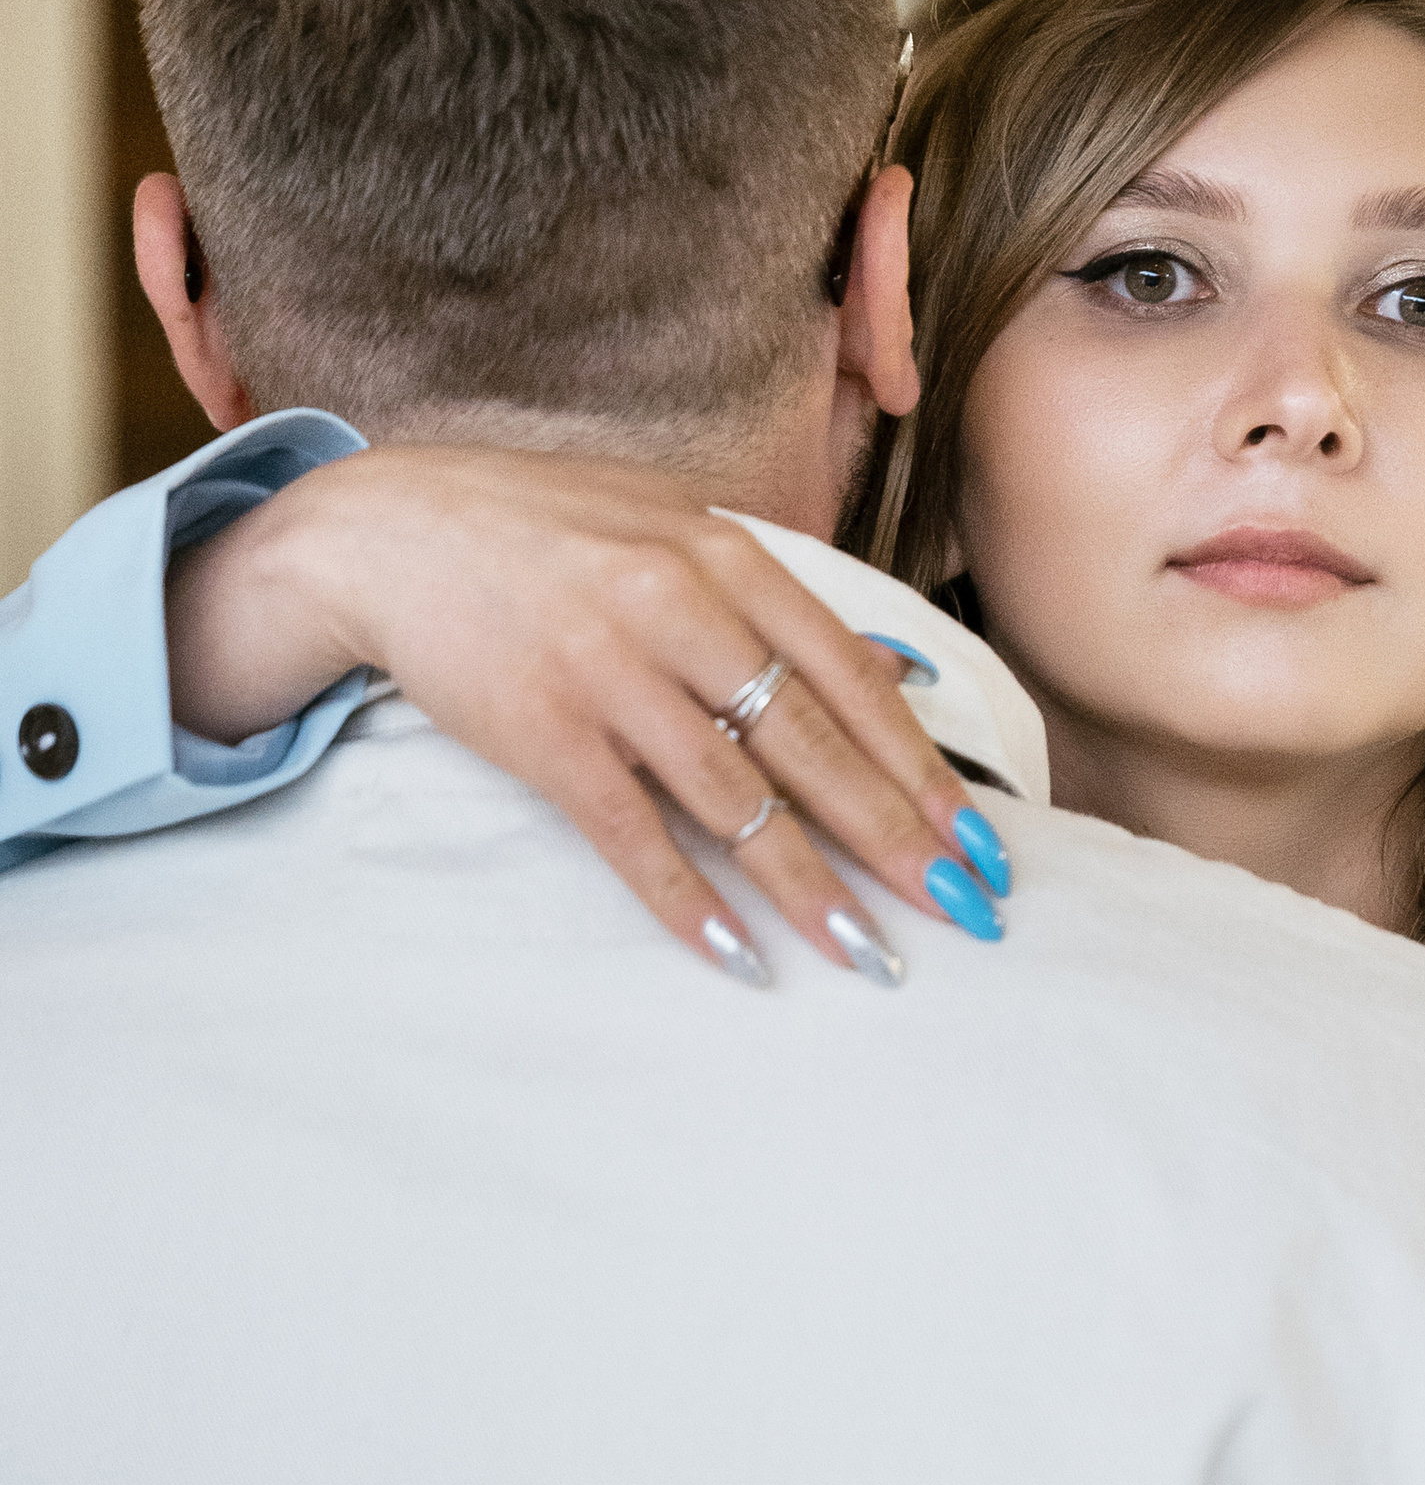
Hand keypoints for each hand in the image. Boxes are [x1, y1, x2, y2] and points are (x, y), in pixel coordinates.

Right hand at [164, 447, 1006, 978]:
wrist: (387, 531)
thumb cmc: (545, 531)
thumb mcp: (670, 526)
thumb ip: (776, 600)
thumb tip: (894, 676)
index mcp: (723, 556)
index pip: (851, 678)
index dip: (920, 766)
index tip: (977, 837)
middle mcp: (677, 609)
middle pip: (812, 746)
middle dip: (897, 839)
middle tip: (962, 911)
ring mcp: (609, 673)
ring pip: (736, 801)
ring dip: (809, 889)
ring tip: (870, 955)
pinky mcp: (544, 733)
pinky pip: (633, 834)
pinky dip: (688, 902)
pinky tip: (741, 958)